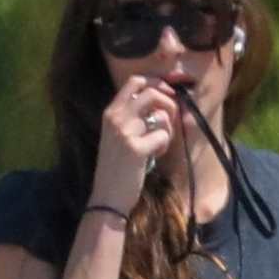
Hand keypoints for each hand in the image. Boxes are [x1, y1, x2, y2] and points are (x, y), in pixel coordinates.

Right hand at [93, 74, 180, 211]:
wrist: (107, 197)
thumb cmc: (115, 168)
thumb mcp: (116, 136)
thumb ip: (132, 117)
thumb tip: (160, 104)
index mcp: (110, 112)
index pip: (135, 81)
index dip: (156, 83)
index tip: (167, 93)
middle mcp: (116, 118)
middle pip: (151, 92)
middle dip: (169, 103)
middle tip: (172, 119)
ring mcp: (125, 132)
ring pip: (161, 116)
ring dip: (168, 129)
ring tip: (159, 145)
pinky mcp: (136, 148)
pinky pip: (164, 136)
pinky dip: (164, 146)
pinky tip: (155, 156)